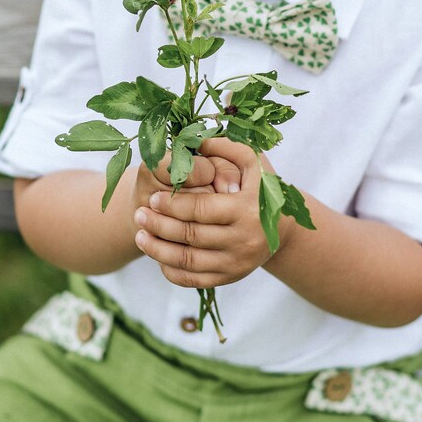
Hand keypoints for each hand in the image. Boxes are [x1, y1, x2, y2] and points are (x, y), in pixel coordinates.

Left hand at [133, 138, 287, 287]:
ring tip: (139, 236)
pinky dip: (171, 271)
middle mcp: (244, 240)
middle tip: (139, 215)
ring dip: (158, 250)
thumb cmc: (261, 188)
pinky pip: (194, 280)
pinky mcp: (230, 277)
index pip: (201, 209)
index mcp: (248, 209)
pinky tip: (157, 257)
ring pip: (188, 262)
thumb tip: (192, 141)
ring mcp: (237, 262)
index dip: (173, 205)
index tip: (152, 197)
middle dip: (159, 226)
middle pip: (191, 236)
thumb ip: (224, 147)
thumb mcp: (252, 162)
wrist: (282, 228)